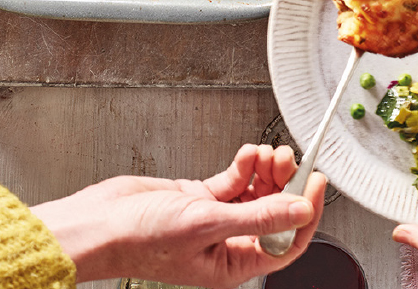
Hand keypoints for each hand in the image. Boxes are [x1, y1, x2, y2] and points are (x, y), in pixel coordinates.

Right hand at [31, 144, 324, 287]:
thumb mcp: (208, 225)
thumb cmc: (141, 238)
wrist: (101, 221)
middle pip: (273, 212)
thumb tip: (300, 211)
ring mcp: (215, 218)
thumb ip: (258, 216)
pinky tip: (245, 154)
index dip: (306, 211)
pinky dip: (243, 165)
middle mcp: (227, 244)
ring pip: (256, 192)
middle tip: (288, 157)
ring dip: (265, 170)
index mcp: (232, 266)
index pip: (286, 242)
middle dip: (284, 183)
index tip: (317, 181)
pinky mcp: (201, 197)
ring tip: (266, 152)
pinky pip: (234, 180)